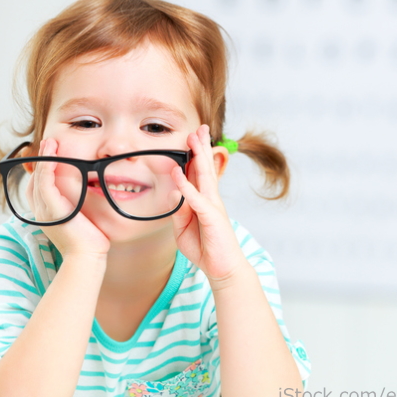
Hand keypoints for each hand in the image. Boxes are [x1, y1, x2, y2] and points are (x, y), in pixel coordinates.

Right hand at [27, 139, 109, 259]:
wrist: (88, 256)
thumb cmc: (89, 241)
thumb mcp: (82, 217)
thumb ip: (79, 204)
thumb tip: (88, 189)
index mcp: (46, 213)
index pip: (37, 186)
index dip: (42, 169)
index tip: (50, 153)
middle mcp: (41, 212)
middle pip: (34, 180)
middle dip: (41, 159)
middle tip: (48, 143)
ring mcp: (44, 212)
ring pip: (39, 179)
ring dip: (44, 159)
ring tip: (49, 143)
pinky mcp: (52, 211)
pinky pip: (45, 185)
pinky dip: (47, 168)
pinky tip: (52, 156)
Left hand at [171, 125, 247, 282]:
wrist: (222, 267)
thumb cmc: (205, 247)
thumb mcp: (183, 228)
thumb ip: (179, 211)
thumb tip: (174, 193)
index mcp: (204, 200)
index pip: (199, 173)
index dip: (196, 155)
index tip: (192, 138)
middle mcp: (210, 199)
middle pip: (205, 168)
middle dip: (201, 147)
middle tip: (198, 128)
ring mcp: (212, 206)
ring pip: (204, 177)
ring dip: (198, 157)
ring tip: (193, 139)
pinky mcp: (211, 217)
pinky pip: (196, 199)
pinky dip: (186, 186)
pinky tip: (179, 174)